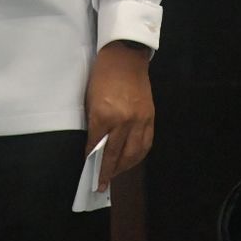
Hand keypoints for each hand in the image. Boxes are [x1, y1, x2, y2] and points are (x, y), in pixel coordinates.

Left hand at [85, 41, 154, 191]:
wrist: (125, 56)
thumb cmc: (102, 75)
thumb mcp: (90, 99)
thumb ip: (94, 123)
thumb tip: (94, 145)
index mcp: (104, 114)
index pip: (97, 145)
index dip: (93, 161)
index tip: (90, 174)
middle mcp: (124, 120)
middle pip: (115, 154)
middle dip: (108, 172)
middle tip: (101, 185)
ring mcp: (139, 120)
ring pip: (133, 153)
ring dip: (124, 167)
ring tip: (116, 174)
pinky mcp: (150, 117)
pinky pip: (146, 143)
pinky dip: (138, 155)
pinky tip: (131, 161)